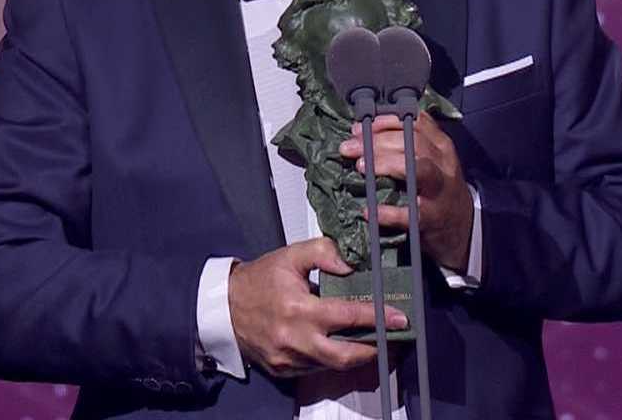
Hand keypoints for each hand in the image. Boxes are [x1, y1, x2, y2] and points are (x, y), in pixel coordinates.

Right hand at [227, 237, 408, 377]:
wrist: (222, 308)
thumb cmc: (258, 280)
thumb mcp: (290, 256)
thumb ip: (323, 251)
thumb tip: (352, 264)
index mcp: (298, 309)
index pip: (347, 316)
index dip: (377, 318)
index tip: (399, 318)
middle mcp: (294, 339)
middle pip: (344, 356)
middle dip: (373, 349)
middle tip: (392, 338)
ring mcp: (288, 359)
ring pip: (331, 366)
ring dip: (354, 356)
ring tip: (373, 342)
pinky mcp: (283, 371)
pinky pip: (315, 369)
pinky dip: (331, 360)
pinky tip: (342, 347)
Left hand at [340, 112, 473, 273]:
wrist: (461, 226)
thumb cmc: (438, 188)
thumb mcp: (433, 159)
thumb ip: (407, 141)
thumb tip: (365, 129)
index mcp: (441, 147)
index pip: (415, 123)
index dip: (385, 123)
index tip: (359, 128)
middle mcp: (443, 165)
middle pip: (413, 142)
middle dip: (377, 142)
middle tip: (350, 148)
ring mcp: (440, 192)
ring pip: (417, 169)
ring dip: (386, 164)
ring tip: (361, 167)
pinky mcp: (433, 219)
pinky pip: (411, 213)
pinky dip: (388, 212)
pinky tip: (369, 210)